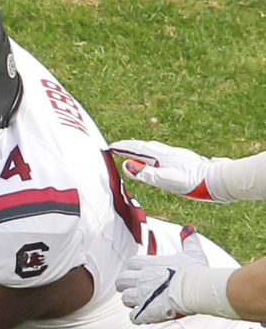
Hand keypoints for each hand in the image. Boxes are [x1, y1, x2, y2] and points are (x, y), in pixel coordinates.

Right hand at [109, 139, 227, 201]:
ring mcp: (178, 156)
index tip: (109, 147)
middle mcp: (169, 153)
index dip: (123, 148)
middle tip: (118, 146)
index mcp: (162, 156)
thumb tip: (126, 165)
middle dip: (130, 146)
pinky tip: (160, 159)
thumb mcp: (166, 180)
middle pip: (145, 147)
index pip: (138, 149)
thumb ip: (146, 174)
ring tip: (135, 150)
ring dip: (142, 149)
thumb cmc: (193, 182)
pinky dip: (154, 154)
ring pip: (156, 149)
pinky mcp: (185, 161)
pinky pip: (164, 154)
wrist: (219, 180)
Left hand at [115, 227, 207, 322]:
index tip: (137, 273)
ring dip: (130, 302)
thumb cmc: (196, 271)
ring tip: (137, 303)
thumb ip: (188, 241)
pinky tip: (142, 316)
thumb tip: (189, 229)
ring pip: (125, 299)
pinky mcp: (145, 311)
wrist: (197, 288)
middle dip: (123, 285)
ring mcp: (141, 295)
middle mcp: (141, 279)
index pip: (131, 264)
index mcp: (149, 265)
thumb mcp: (192, 253)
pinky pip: (133, 316)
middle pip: (121, 281)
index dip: (133, 269)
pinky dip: (136, 317)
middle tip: (128, 289)